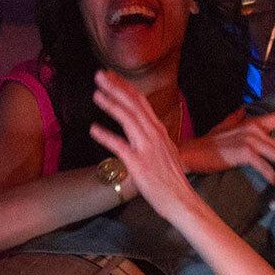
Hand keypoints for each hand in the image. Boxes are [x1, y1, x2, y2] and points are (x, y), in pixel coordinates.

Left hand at [89, 70, 195, 215]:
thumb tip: (143, 130)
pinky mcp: (139, 163)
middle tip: (99, 74)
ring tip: (96, 93)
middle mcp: (154, 134)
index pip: (141, 102)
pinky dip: (106, 136)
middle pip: (133, 105)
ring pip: (128, 119)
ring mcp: (147, 148)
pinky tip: (93, 129)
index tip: (111, 76)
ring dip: (111, 104)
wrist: (181, 199)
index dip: (125, 87)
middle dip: (116, 87)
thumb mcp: (165, 151)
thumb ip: (153, 138)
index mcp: (159, 131)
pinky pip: (120, 146)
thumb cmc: (171, 179)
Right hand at [178, 106, 274, 183]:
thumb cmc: (210, 143)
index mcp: (252, 122)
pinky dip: (271, 176)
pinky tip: (273, 182)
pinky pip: (265, 166)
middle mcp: (254, 128)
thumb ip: (235, 117)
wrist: (193, 153)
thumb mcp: (223, 126)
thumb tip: (242, 109)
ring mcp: (250, 140)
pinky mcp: (245, 153)